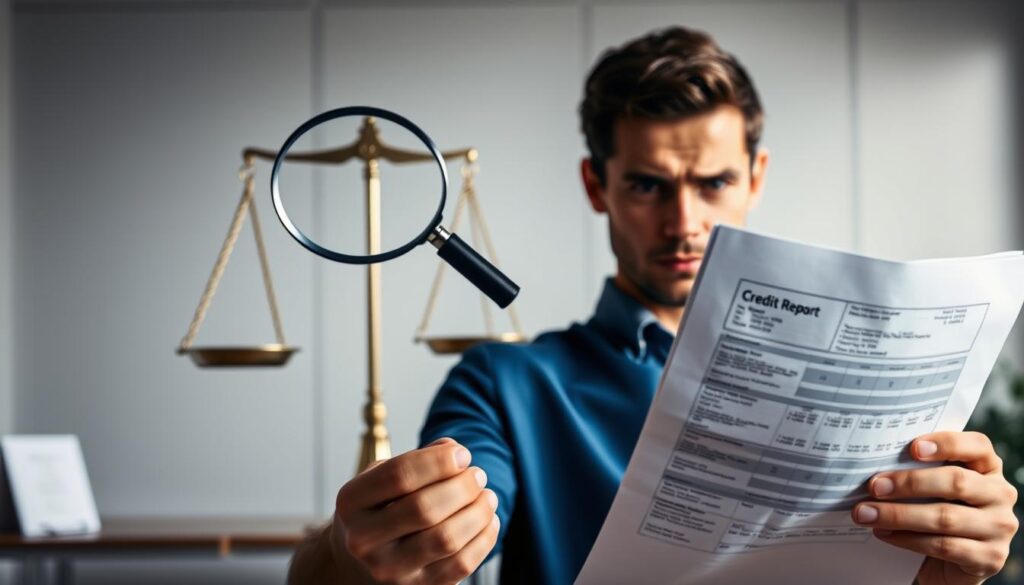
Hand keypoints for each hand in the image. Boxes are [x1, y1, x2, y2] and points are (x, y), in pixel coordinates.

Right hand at [332, 438, 499, 583]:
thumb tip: (452, 449)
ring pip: (446, 539)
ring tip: (488, 496)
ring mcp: (388, 571)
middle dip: (462, 487)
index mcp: (351, 502)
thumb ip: (416, 459)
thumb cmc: (380, 510)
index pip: (399, 475)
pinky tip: (488, 520)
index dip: (438, 462)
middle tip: (479, 475)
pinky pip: (460, 565)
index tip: (463, 455)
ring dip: (477, 513)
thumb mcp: (383, 478)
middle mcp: (362, 541)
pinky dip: (483, 539)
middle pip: (424, 509)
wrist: (359, 564)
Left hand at [852, 431, 1018, 583]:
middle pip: (956, 482)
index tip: (912, 447)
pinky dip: (908, 539)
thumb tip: (875, 465)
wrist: (951, 563)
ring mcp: (999, 527)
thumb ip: (919, 471)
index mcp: (988, 468)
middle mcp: (1000, 494)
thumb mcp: (933, 489)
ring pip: (946, 517)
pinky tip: (884, 534)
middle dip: (909, 483)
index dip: (947, 443)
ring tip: (867, 514)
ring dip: (899, 515)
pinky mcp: (990, 557)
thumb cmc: (937, 512)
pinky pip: (944, 546)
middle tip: (874, 486)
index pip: (977, 445)